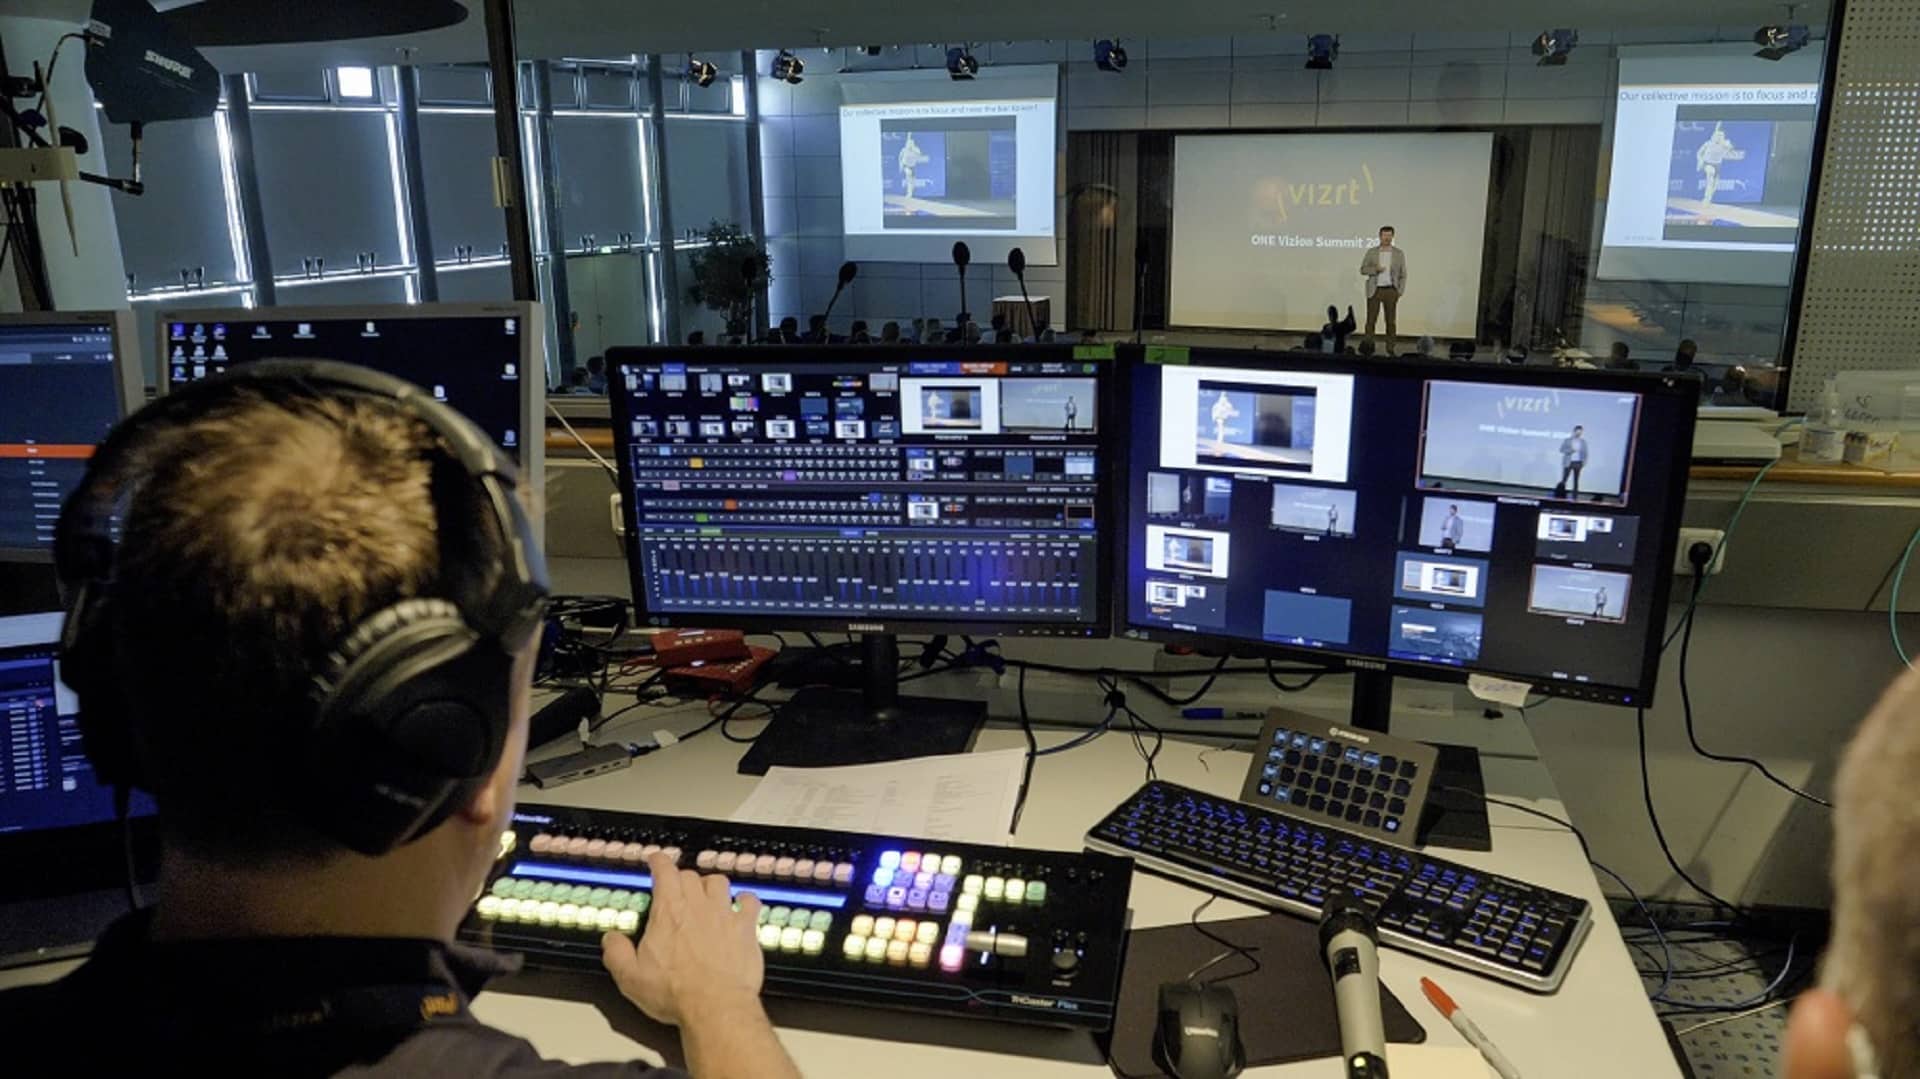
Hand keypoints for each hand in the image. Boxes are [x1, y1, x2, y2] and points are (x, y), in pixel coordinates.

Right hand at [602, 852, 764, 1025]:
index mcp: (668, 911)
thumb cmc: (676, 992)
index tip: (656, 861)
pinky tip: (742, 905)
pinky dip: (745, 900)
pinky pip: (750, 901)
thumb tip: (611, 939)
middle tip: (677, 889)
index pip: (664, 871)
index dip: (659, 862)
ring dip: (710, 885)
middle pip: (691, 875)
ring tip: (706, 895)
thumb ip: (617, 953)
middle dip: (682, 878)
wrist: (715, 1005)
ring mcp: (724, 914)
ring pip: (719, 882)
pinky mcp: (746, 928)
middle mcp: (698, 905)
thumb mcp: (630, 977)